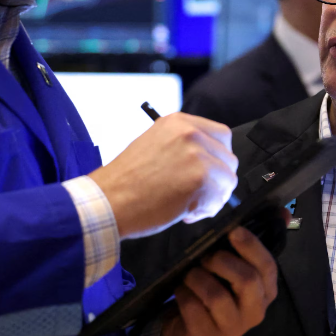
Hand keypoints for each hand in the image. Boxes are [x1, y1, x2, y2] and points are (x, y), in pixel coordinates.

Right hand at [89, 112, 237, 238]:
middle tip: (196, 193)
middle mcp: (191, 134)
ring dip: (212, 197)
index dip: (217, 158)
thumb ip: (183, 146)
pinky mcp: (201, 181)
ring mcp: (198, 156)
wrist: (108, 200)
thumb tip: (209, 159)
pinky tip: (185, 212)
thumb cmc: (126, 180)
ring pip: (228, 181)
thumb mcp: (154, 144)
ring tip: (188, 205)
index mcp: (179, 122)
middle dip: (216, 180)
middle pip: (228, 159)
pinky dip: (206, 211)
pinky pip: (220, 200)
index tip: (208, 171)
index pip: (221, 135)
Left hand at [157, 221, 282, 335]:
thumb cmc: (217, 293)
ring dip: (197, 277)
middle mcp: (255, 312)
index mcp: (266, 293)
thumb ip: (256, 244)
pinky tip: (182, 291)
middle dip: (221, 261)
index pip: (268, 267)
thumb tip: (284, 212)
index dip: (251, 246)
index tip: (233, 230)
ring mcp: (232, 329)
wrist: (191, 334)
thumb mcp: (236, 271)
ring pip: (215, 294)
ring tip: (190, 276)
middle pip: (246, 279)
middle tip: (205, 258)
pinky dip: (183, 293)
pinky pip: (192, 306)